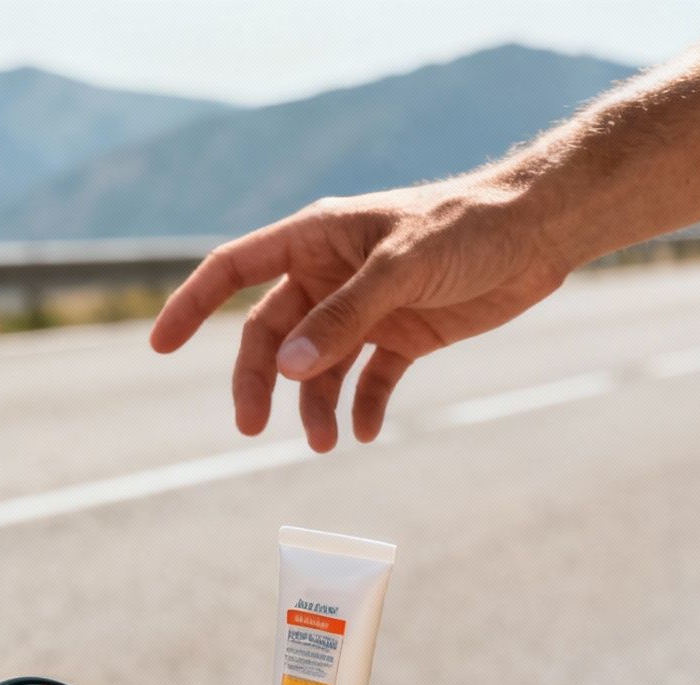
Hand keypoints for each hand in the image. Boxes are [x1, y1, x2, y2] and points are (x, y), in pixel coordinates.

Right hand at [149, 177, 576, 451]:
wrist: (540, 229)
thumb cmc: (469, 226)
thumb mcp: (402, 268)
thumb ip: (344, 318)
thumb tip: (287, 369)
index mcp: (317, 239)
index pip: (233, 270)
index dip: (192, 305)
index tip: (159, 346)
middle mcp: (331, 275)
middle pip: (272, 335)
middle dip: (260, 382)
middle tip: (253, 429)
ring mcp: (366, 308)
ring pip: (317, 367)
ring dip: (314, 406)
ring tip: (325, 443)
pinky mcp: (404, 335)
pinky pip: (368, 381)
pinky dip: (362, 408)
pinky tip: (365, 433)